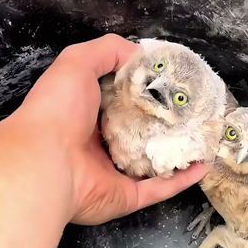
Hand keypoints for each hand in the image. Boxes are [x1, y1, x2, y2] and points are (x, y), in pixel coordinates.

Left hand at [20, 33, 207, 224]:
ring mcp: (113, 172)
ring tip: (202, 138)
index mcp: (86, 115)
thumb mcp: (77, 63)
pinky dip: (181, 180)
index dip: (145, 92)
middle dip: (164, 123)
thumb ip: (107, 51)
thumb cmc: (57, 110)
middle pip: (138, 132)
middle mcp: (100, 144)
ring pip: (151, 162)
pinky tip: (201, 165)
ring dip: (176, 152)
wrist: (45, 162)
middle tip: (191, 111)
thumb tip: (140, 53)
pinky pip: (158, 188)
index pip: (121, 102)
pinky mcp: (125, 196)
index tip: (171, 84)